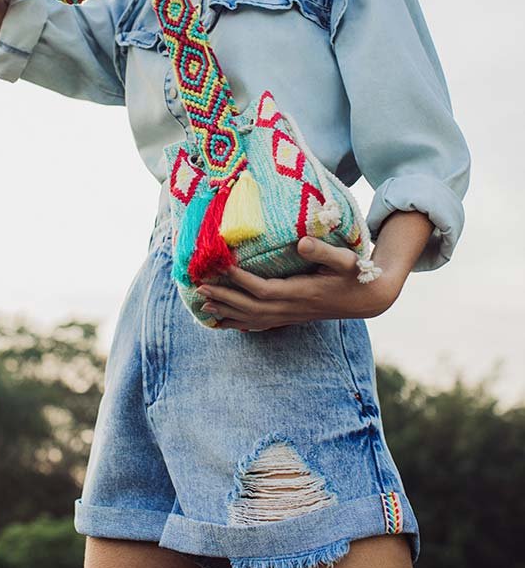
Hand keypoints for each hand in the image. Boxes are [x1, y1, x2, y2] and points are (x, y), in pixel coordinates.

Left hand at [196, 236, 403, 331]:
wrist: (368, 298)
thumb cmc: (355, 274)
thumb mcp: (345, 260)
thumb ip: (324, 252)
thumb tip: (302, 242)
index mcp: (302, 292)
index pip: (264, 289)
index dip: (241, 280)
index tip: (222, 266)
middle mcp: (293, 308)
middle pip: (251, 308)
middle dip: (225, 298)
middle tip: (200, 286)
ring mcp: (291, 316)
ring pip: (253, 319)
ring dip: (227, 312)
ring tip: (203, 303)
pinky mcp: (291, 317)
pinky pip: (260, 325)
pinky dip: (240, 324)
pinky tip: (224, 321)